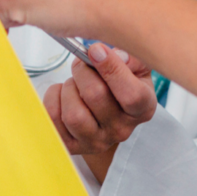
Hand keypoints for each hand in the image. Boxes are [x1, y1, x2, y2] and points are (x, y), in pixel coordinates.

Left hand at [43, 43, 156, 161]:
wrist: (106, 112)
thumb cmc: (121, 85)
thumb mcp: (135, 67)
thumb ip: (127, 57)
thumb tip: (104, 55)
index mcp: (142, 109)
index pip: (132, 95)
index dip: (112, 69)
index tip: (96, 50)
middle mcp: (122, 130)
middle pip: (95, 96)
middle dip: (83, 71)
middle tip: (82, 64)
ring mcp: (96, 142)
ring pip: (73, 114)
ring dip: (69, 88)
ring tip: (75, 83)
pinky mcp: (72, 145)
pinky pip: (53, 119)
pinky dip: (53, 98)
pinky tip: (63, 94)